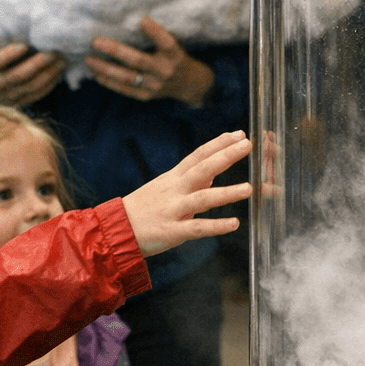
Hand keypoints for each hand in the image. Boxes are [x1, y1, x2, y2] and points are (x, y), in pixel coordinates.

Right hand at [0, 43, 66, 106]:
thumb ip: (0, 43)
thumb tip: (20, 23)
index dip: (9, 54)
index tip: (24, 45)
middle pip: (19, 75)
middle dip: (38, 63)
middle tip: (53, 51)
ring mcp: (11, 95)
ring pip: (32, 86)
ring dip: (49, 72)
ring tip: (62, 60)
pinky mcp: (22, 101)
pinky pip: (38, 93)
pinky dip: (51, 83)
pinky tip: (60, 71)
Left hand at [88, 17, 214, 106]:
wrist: (188, 85)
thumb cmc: (175, 58)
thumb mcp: (174, 45)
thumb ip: (157, 36)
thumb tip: (130, 18)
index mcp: (175, 55)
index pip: (167, 43)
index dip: (156, 32)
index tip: (143, 20)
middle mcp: (165, 71)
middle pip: (139, 61)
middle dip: (116, 51)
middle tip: (96, 42)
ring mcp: (155, 86)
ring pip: (127, 78)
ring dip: (105, 68)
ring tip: (89, 60)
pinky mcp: (145, 96)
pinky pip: (124, 89)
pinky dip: (108, 81)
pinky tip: (96, 73)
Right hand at [121, 131, 249, 257]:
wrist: (116, 228)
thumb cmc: (143, 207)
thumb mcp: (165, 187)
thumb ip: (190, 179)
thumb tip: (215, 169)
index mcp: (173, 178)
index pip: (198, 155)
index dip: (218, 143)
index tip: (239, 134)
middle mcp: (174, 190)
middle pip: (202, 169)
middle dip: (225, 156)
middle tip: (247, 145)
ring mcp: (173, 210)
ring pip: (202, 198)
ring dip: (226, 193)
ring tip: (248, 188)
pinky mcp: (171, 231)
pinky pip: (196, 228)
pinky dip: (216, 226)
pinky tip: (234, 223)